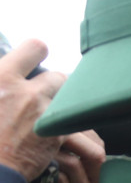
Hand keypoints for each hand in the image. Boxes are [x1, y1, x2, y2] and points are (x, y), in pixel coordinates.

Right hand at [0, 39, 65, 181]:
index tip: (36, 60)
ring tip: (50, 116)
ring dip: (61, 105)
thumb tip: (5, 68)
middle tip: (44, 95)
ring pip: (67, 99)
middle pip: (58, 75)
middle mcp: (26, 91)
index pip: (35, 47)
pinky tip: (56, 134)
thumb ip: (0, 80)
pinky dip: (66, 127)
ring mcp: (44, 113)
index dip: (38, 52)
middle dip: (54, 85)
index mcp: (1, 77)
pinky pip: (70, 123)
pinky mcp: (57, 135)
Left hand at [23, 129, 103, 182]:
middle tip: (43, 125)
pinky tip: (30, 164)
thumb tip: (39, 140)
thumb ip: (55, 166)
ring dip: (50, 151)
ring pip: (73, 163)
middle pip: (92, 151)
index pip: (96, 148)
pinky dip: (44, 169)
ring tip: (32, 143)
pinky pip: (60, 181)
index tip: (55, 121)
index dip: (79, 132)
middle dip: (67, 136)